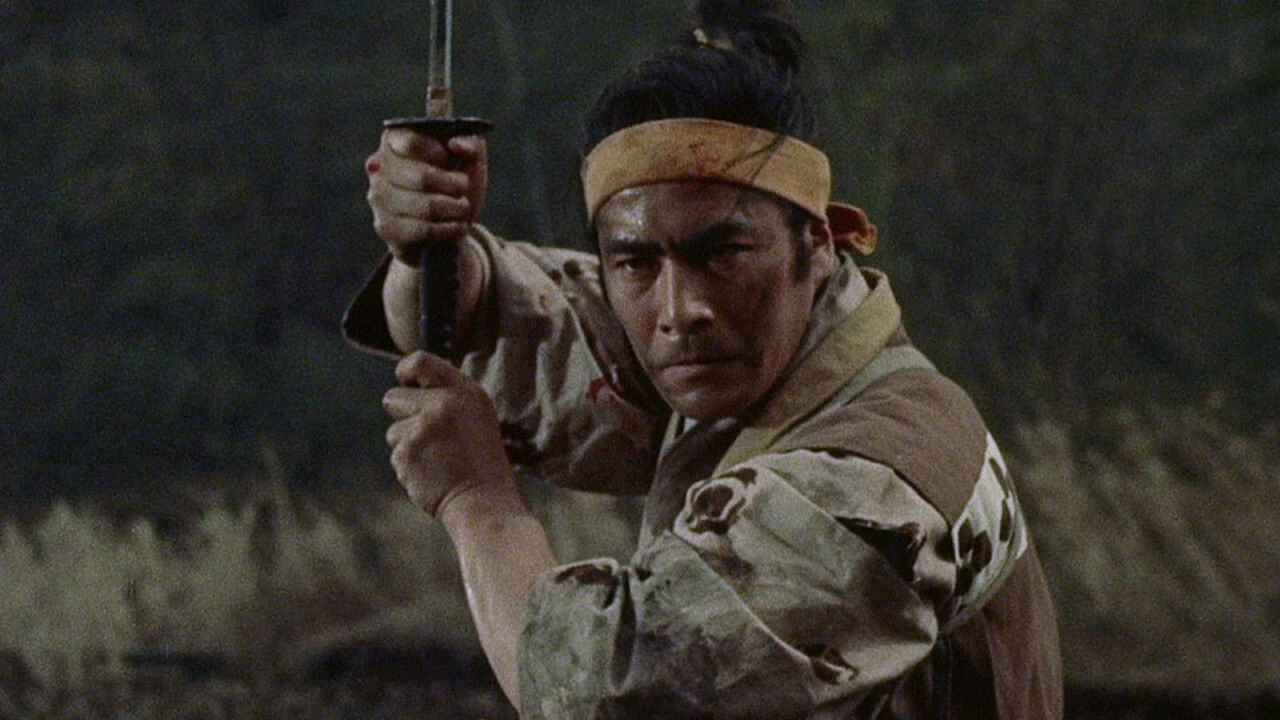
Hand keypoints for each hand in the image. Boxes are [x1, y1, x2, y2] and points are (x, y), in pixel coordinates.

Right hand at [365, 129, 488, 264]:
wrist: (447, 222)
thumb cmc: (455, 182)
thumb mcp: (470, 159)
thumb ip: (471, 143)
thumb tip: (456, 144)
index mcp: (395, 139)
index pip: (412, 142)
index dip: (439, 153)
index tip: (452, 160)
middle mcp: (379, 166)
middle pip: (423, 177)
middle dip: (454, 185)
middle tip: (463, 187)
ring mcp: (379, 198)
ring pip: (426, 206)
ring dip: (455, 208)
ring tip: (463, 207)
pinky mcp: (385, 227)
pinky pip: (422, 230)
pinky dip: (448, 229)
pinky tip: (458, 226)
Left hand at [383, 351, 514, 516]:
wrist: (483, 501)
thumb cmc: (481, 460)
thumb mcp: (476, 416)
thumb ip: (448, 397)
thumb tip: (412, 383)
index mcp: (464, 392)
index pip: (420, 362)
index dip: (405, 371)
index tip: (406, 382)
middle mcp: (443, 404)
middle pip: (393, 398)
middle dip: (403, 416)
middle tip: (428, 435)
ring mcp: (422, 428)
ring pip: (393, 431)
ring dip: (407, 444)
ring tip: (436, 458)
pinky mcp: (406, 453)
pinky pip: (396, 454)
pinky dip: (408, 465)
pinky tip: (430, 472)